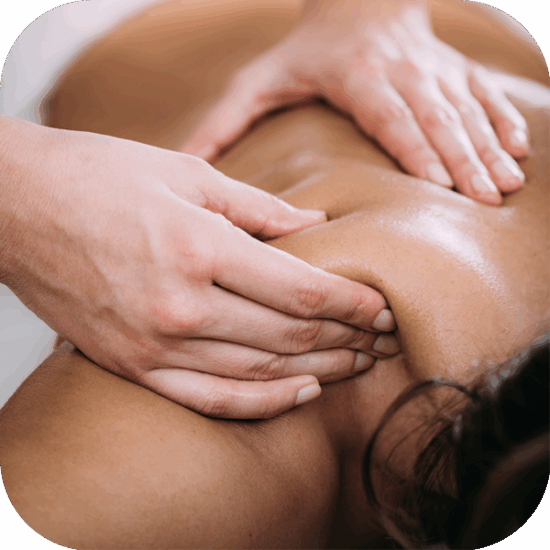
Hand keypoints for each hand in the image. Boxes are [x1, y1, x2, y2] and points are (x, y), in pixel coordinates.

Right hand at [0, 117, 397, 418]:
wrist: (15, 206)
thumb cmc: (99, 176)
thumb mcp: (186, 174)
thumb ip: (258, 207)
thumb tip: (314, 224)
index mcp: (197, 248)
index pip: (301, 291)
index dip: (352, 302)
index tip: (383, 305)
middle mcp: (179, 306)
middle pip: (289, 337)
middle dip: (347, 337)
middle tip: (383, 336)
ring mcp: (153, 344)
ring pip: (259, 373)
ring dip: (318, 371)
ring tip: (357, 364)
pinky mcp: (133, 365)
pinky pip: (211, 398)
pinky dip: (262, 402)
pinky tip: (301, 393)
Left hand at [181, 0, 528, 204]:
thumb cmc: (305, 48)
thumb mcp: (259, 79)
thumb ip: (226, 121)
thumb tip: (191, 162)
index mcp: (358, 77)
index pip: (392, 118)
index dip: (418, 151)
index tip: (440, 187)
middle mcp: (403, 71)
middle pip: (437, 121)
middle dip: (464, 161)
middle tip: (487, 201)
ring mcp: (432, 69)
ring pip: (466, 112)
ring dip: (489, 150)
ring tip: (509, 187)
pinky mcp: (450, 69)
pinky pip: (483, 96)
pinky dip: (503, 123)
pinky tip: (520, 152)